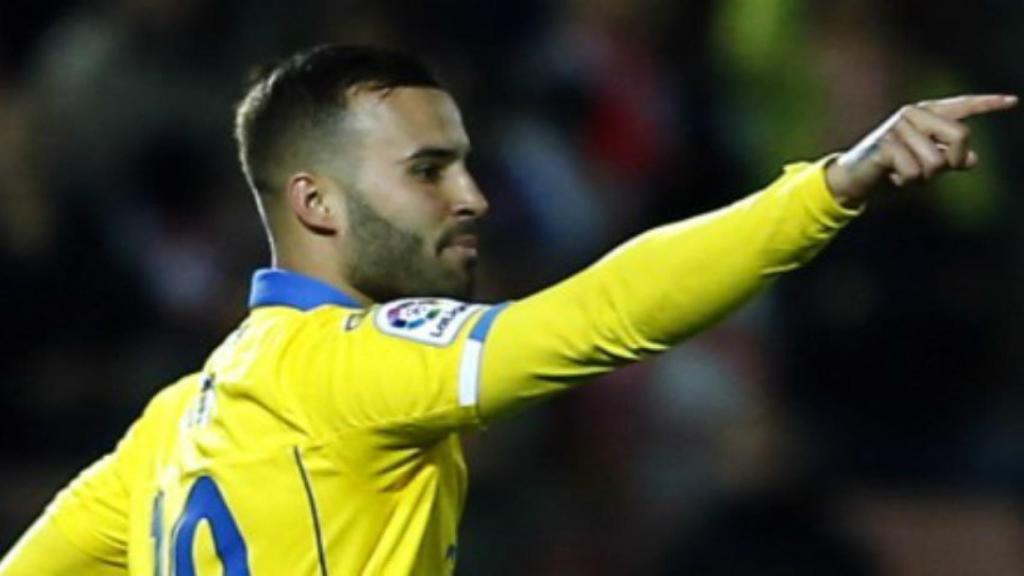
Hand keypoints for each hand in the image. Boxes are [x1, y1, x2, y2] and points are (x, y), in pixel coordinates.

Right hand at [825, 94, 1017, 206]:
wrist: (853, 178)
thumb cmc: (890, 169)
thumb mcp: (923, 163)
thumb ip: (947, 158)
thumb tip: (972, 160)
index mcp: (925, 114)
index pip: (961, 106)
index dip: (987, 104)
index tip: (1013, 102)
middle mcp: (913, 115)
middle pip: (960, 136)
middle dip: (953, 161)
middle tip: (934, 172)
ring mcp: (898, 128)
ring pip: (936, 161)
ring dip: (923, 177)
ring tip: (904, 173)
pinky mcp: (886, 145)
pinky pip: (914, 172)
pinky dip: (906, 182)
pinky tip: (891, 177)